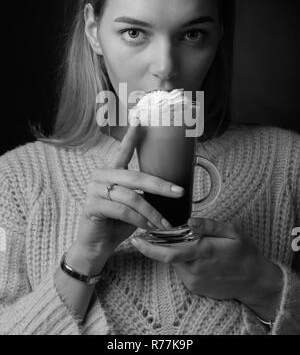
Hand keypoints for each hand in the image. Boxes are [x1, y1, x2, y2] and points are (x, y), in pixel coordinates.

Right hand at [74, 118, 184, 259]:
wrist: (96, 246)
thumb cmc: (117, 224)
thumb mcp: (133, 205)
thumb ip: (143, 193)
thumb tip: (171, 188)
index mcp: (111, 171)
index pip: (123, 151)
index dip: (132, 136)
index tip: (140, 120)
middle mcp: (100, 176)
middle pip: (136, 177)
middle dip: (161, 185)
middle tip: (180, 192)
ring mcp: (94, 190)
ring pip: (131, 197)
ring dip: (152, 212)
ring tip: (165, 224)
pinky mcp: (91, 206)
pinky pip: (123, 211)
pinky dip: (140, 221)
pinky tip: (149, 227)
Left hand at [131, 217, 282, 319]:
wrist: (255, 281)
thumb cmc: (245, 253)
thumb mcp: (233, 232)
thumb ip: (209, 226)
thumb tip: (189, 221)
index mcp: (203, 253)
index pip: (168, 252)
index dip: (149, 247)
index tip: (135, 238)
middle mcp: (194, 270)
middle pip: (167, 255)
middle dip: (158, 244)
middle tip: (152, 232)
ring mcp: (194, 281)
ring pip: (174, 262)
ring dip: (174, 250)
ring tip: (186, 240)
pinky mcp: (195, 288)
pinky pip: (181, 270)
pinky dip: (182, 259)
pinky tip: (195, 253)